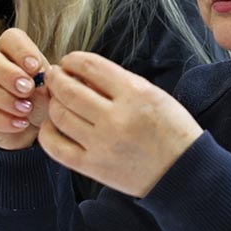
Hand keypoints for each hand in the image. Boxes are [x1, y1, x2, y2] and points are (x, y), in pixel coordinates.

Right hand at [0, 28, 50, 149]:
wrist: (28, 127)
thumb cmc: (38, 98)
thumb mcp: (47, 88)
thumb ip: (45, 81)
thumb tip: (40, 78)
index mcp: (8, 48)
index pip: (10, 38)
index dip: (22, 51)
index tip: (36, 68)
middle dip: (8, 74)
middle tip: (28, 89)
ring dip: (5, 98)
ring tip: (26, 109)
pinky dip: (0, 120)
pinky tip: (19, 124)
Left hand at [39, 52, 202, 197]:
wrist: (183, 171)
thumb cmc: (170, 129)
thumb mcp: (153, 94)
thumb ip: (117, 82)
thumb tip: (80, 74)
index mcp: (135, 94)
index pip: (90, 66)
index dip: (72, 60)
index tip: (69, 62)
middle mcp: (116, 118)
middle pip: (68, 90)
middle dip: (56, 78)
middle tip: (54, 76)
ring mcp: (102, 144)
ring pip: (59, 115)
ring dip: (52, 102)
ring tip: (55, 99)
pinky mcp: (94, 167)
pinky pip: (56, 147)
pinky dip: (47, 133)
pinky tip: (52, 125)